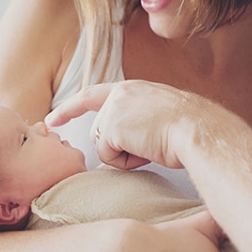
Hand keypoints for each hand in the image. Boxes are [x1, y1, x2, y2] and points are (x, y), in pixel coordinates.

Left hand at [46, 80, 203, 169]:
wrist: (199, 130)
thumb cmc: (191, 130)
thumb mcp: (162, 116)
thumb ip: (138, 121)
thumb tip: (126, 141)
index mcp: (134, 89)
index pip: (93, 95)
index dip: (70, 108)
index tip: (52, 119)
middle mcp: (121, 92)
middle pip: (100, 132)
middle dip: (117, 147)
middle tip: (150, 146)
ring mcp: (114, 108)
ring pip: (104, 145)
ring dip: (125, 155)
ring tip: (153, 146)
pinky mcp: (112, 126)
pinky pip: (108, 156)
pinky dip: (126, 162)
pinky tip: (147, 152)